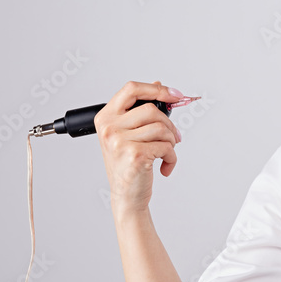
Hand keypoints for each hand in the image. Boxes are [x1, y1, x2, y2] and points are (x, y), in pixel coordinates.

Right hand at [94, 80, 184, 215]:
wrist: (127, 196)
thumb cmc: (128, 165)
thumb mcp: (129, 134)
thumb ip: (140, 110)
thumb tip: (158, 85)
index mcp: (106, 118)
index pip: (131, 89)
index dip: (156, 89)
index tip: (174, 95)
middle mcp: (109, 128)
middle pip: (151, 110)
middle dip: (169, 124)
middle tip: (173, 138)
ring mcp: (120, 141)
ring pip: (161, 128)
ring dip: (171, 142)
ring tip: (166, 153)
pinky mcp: (135, 155)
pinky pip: (166, 146)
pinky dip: (172, 157)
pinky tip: (164, 166)